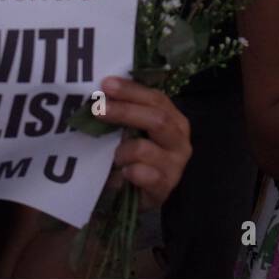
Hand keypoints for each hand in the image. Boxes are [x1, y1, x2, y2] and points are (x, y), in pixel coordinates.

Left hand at [93, 76, 190, 209]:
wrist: (142, 193)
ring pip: (144, 148)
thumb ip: (126, 111)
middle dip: (125, 112)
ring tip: (115, 157)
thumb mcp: (133, 130)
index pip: (156, 98)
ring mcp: (175, 164)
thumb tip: (102, 92)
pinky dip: (130, 172)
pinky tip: (124, 173)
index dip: (131, 90)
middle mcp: (179, 139)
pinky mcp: (165, 187)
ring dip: (122, 151)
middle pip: (157, 119)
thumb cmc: (136, 156)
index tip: (105, 84)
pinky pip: (144, 175)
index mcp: (173, 119)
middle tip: (98, 109)